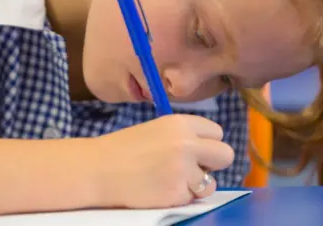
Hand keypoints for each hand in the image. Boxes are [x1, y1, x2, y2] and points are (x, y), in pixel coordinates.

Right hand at [94, 114, 234, 208]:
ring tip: (172, 181)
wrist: (97, 169)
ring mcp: (183, 170)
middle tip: (193, 168)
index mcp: (180, 123)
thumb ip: (183, 136)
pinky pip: (191, 198)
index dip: (207, 143)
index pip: (217, 132)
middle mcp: (186, 144)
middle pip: (225, 154)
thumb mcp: (156, 129)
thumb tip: (206, 150)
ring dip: (197, 184)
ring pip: (211, 182)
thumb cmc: (122, 148)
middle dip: (212, 164)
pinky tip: (160, 189)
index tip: (195, 150)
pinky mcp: (176, 194)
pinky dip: (179, 197)